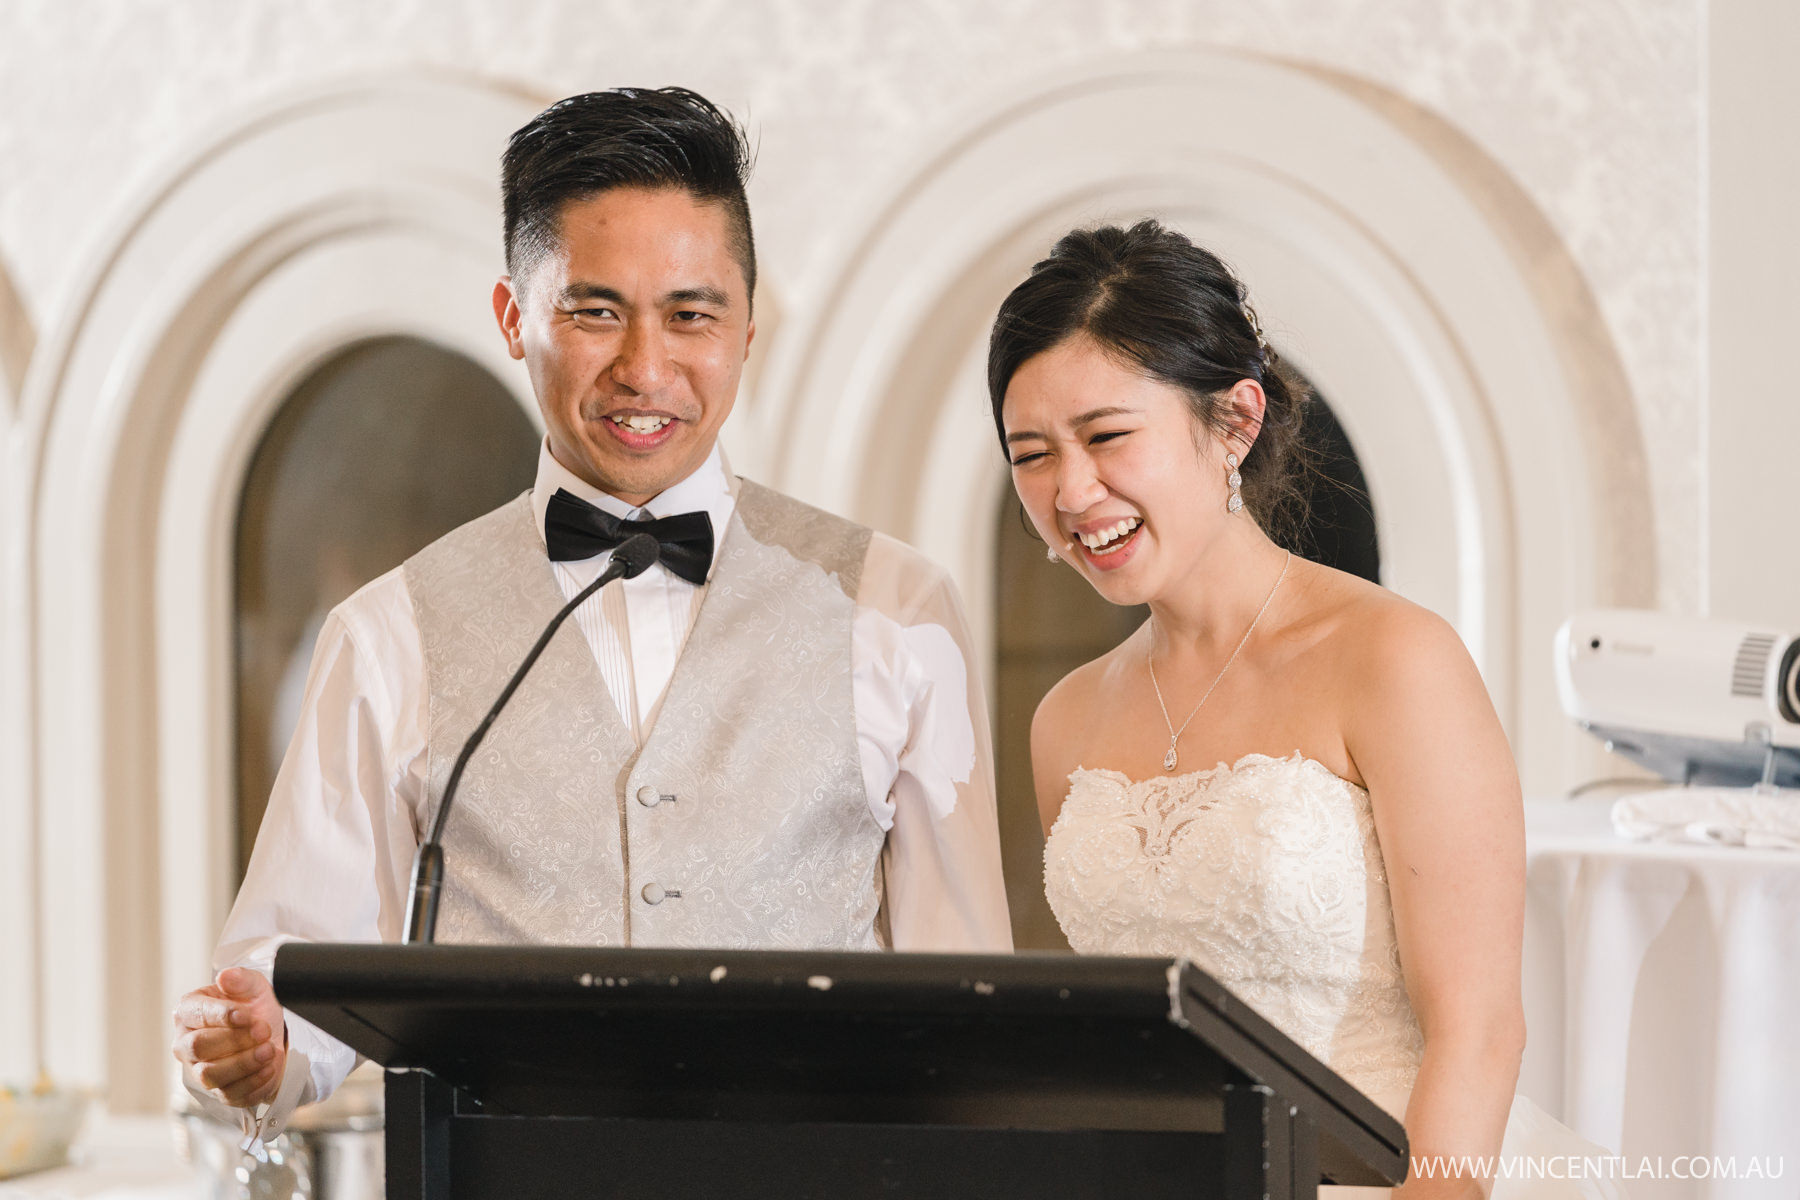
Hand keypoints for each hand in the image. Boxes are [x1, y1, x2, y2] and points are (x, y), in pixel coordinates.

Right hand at [171, 967, 287, 1107]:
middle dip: (235, 1040)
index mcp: (189, 1012)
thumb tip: (226, 977)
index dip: (223, 1015)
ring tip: (269, 1050)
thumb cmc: (253, 1006)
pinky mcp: (219, 1092)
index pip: (197, 1015)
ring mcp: (199, 1070)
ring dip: (244, 1063)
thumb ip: (240, 979)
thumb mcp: (253, 986)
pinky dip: (252, 1083)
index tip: (247, 1014)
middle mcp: (186, 1044)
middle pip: (199, 1047)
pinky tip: (269, 1068)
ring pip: (210, 1075)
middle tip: (264, 1031)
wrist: (272, 1032)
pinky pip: (229, 1094)